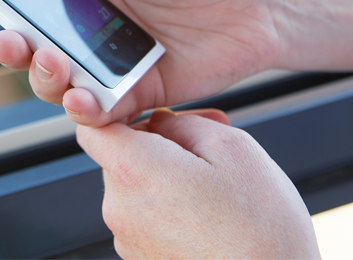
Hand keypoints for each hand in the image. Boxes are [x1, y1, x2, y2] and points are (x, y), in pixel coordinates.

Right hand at [0, 0, 281, 125]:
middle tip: (8, 38)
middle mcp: (84, 23)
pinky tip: (87, 97)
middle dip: (6, 43)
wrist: (259, 6)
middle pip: (26, 40)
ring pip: (51, 80)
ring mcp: (104, 61)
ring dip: (41, 77)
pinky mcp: (129, 95)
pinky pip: (93, 111)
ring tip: (55, 62)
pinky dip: (82, 108)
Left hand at [76, 108, 320, 258]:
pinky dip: (168, 212)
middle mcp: (119, 207)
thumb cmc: (260, 234)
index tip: (142, 112)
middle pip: (120, 158)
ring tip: (214, 193)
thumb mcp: (234, 150)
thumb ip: (185, 124)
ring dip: (165, 181)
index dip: (114, 113)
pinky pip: (145, 220)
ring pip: (135, 189)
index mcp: (135, 171)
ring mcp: (127, 240)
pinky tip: (208, 220)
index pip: (92, 127)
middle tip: (205, 153)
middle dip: (157, 148)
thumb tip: (162, 121)